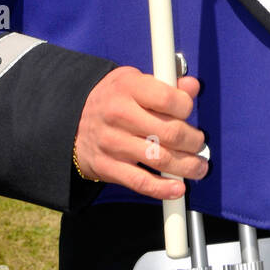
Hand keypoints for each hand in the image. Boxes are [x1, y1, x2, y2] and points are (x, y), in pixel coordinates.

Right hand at [74, 65, 207, 199]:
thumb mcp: (133, 81)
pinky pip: (140, 182)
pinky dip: (162, 188)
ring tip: (199, 167)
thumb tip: (193, 86)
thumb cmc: (112, 99)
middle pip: (168, 132)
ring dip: (187, 166)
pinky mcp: (107, 167)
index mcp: (128, 88)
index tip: (189, 112)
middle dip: (193, 141)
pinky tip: (178, 188)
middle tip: (199, 143)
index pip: (166, 98)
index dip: (186, 107)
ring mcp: (113, 143)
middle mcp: (119, 115)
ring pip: (159, 159)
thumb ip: (165, 84)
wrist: (70, 119)